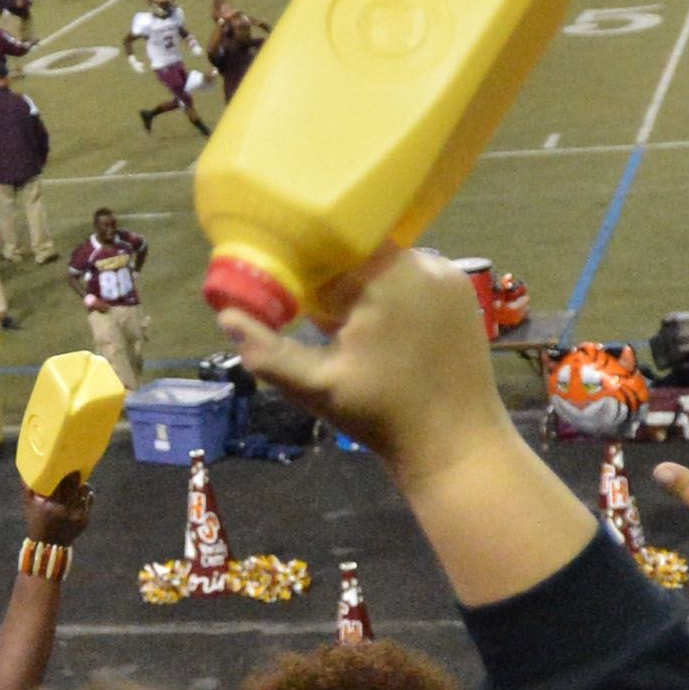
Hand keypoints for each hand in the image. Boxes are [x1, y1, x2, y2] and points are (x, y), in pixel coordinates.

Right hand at [23, 468, 94, 545]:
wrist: (49, 546)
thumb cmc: (36, 522)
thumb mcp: (28, 505)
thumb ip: (28, 486)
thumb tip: (27, 468)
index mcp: (49, 505)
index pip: (58, 482)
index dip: (62, 471)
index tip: (62, 463)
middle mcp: (64, 509)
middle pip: (73, 485)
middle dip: (73, 475)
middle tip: (72, 468)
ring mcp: (76, 515)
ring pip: (83, 491)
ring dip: (80, 484)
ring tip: (77, 480)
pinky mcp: (84, 519)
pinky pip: (89, 500)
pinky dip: (86, 493)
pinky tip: (82, 490)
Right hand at [218, 247, 507, 481]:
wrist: (455, 446)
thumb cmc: (383, 416)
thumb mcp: (317, 387)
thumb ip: (267, 351)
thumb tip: (225, 316)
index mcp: (385, 275)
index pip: (330, 243)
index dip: (305, 265)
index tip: (291, 294)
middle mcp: (422, 262)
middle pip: (360, 251)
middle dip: (335, 278)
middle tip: (318, 318)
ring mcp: (449, 276)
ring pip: (388, 263)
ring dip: (365, 286)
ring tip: (351, 327)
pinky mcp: (463, 293)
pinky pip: (416, 277)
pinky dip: (394, 294)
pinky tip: (386, 331)